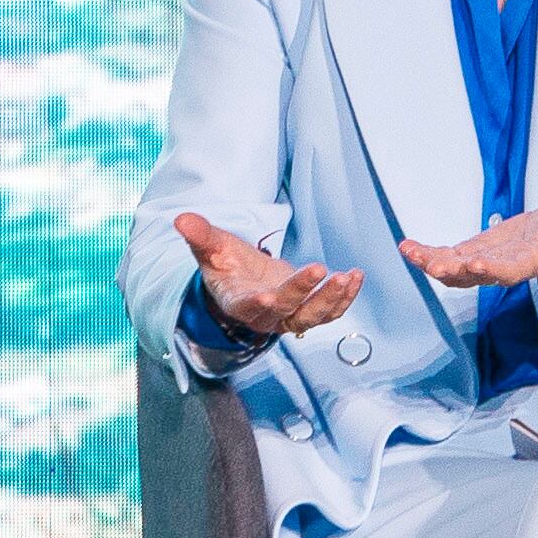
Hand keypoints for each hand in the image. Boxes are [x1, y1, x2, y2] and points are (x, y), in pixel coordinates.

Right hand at [175, 211, 360, 344]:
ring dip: (332, 300)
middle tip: (321, 271)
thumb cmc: (227, 266)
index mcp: (239, 302)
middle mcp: (265, 315)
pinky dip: (345, 299)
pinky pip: (329, 313)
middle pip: (288, 312)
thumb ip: (200, 236)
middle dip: (305, 293)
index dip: (262, 302)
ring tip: (348, 278)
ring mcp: (288, 316)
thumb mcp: (211, 248)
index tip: (268, 294)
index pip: (251, 306)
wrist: (242, 283)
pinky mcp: (306, 311)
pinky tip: (356, 278)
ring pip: (313, 318)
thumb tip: (181, 219)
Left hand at [402, 202, 537, 290]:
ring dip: (433, 263)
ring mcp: (489, 262)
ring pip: (457, 271)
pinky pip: (448, 257)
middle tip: (433, 263)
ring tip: (413, 252)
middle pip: (476, 276)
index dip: (494, 269)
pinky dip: (428, 253)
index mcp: (533, 259)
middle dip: (454, 270)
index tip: (476, 264)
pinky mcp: (476, 253)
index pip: (512, 269)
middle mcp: (506, 267)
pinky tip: (408, 247)